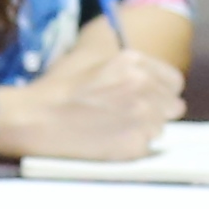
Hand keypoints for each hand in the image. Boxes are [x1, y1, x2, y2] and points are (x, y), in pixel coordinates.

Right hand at [0, 35, 186, 162]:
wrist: (34, 119)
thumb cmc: (56, 89)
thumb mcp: (92, 59)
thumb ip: (126, 65)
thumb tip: (148, 75)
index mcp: (135, 62)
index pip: (174, 81)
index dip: (161, 91)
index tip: (149, 98)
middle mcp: (144, 87)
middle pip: (173, 106)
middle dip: (156, 111)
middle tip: (128, 116)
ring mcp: (142, 118)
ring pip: (161, 128)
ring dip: (144, 130)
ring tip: (114, 128)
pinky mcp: (135, 145)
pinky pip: (147, 148)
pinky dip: (132, 147)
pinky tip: (109, 141)